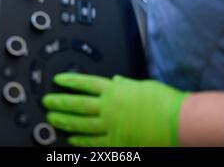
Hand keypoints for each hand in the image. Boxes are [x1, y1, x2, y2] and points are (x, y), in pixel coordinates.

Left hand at [42, 73, 188, 146]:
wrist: (175, 121)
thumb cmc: (162, 101)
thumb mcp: (142, 85)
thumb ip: (126, 84)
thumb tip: (116, 81)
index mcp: (115, 89)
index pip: (86, 83)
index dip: (70, 82)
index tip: (59, 81)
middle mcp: (109, 107)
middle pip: (78, 104)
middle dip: (61, 102)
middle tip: (47, 102)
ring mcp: (112, 126)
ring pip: (82, 123)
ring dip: (65, 121)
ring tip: (53, 120)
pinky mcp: (117, 142)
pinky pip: (94, 143)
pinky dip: (81, 141)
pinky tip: (72, 140)